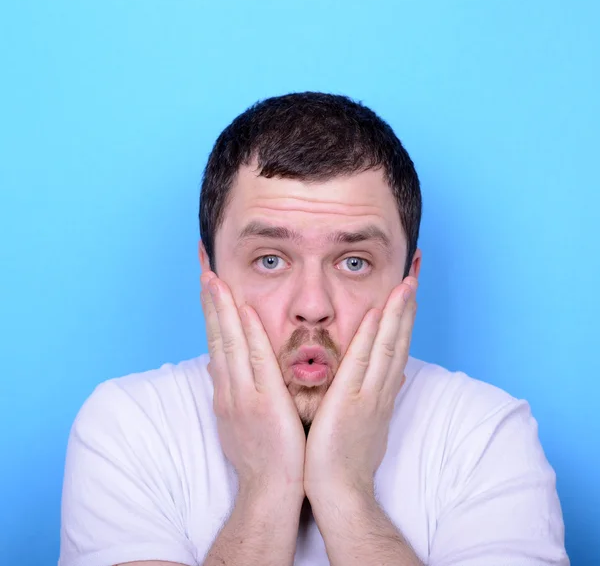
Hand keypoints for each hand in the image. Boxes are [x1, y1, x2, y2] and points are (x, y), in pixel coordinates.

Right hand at [200, 272, 305, 501]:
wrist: (270, 490)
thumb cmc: (262, 455)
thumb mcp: (241, 419)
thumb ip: (235, 389)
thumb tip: (224, 366)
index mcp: (227, 391)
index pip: (216, 343)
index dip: (212, 313)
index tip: (210, 286)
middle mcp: (229, 389)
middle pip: (217, 338)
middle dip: (210, 302)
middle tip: (205, 270)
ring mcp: (244, 395)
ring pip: (229, 344)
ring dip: (221, 310)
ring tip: (214, 279)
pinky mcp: (263, 403)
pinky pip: (255, 362)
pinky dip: (248, 336)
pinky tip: (243, 312)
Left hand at [304, 277, 417, 502]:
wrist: (340, 492)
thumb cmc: (346, 458)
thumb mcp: (366, 422)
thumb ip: (376, 395)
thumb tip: (391, 377)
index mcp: (381, 392)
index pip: (397, 347)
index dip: (404, 318)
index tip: (408, 290)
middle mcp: (381, 390)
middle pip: (400, 341)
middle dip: (407, 306)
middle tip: (414, 273)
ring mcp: (368, 396)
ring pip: (389, 347)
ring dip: (397, 314)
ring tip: (405, 283)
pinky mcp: (350, 403)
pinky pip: (362, 364)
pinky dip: (372, 338)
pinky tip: (376, 314)